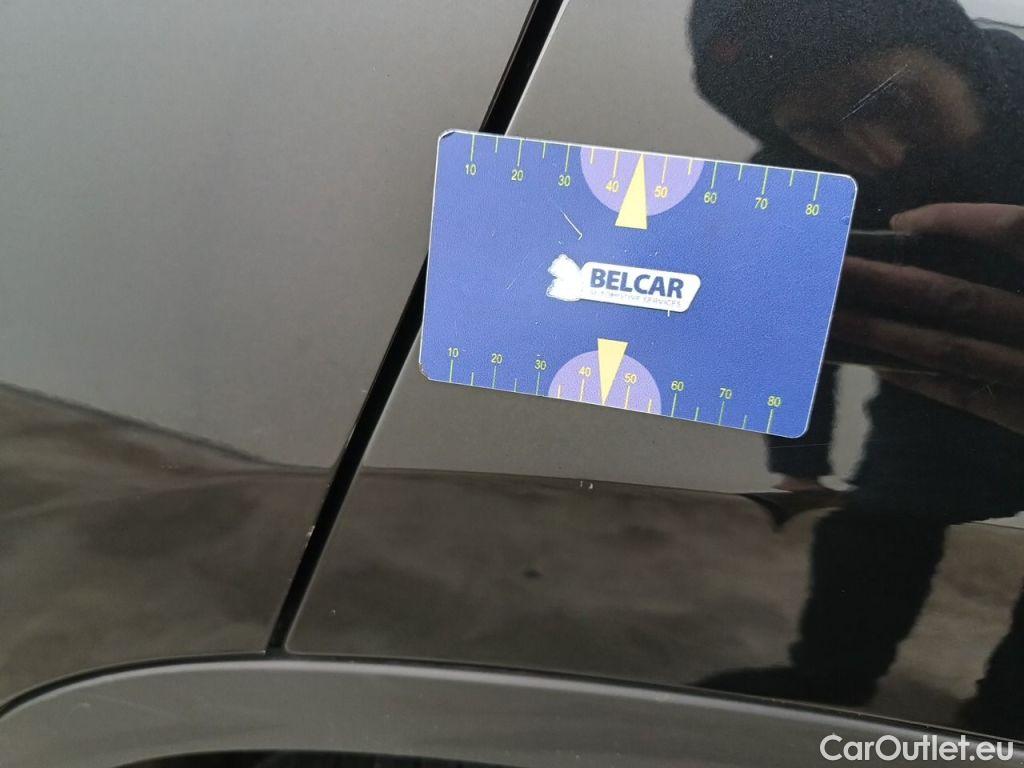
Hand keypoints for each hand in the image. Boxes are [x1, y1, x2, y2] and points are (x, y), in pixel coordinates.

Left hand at [833, 203, 1023, 433]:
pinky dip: (918, 376)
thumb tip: (982, 232)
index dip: (959, 222)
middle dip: (885, 280)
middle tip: (826, 265)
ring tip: (828, 315)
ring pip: (948, 349)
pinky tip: (874, 361)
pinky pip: (965, 393)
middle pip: (957, 297)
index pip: (1019, 234)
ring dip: (882, 332)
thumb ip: (1023, 247)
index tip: (903, 219)